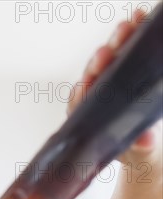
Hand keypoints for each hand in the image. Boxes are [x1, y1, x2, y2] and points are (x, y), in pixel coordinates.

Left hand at [66, 9, 161, 168]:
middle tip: (108, 50)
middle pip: (92, 77)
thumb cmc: (138, 150)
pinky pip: (126, 49)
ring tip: (128, 25)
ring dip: (116, 41)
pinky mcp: (125, 69)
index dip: (82, 93)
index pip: (79, 104)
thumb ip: (141, 146)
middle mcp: (95, 98)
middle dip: (99, 62)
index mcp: (88, 120)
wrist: (149, 144)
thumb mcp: (142, 150)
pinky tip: (141, 18)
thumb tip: (145, 141)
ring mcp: (110, 82)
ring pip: (108, 59)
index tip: (86, 83)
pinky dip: (133, 33)